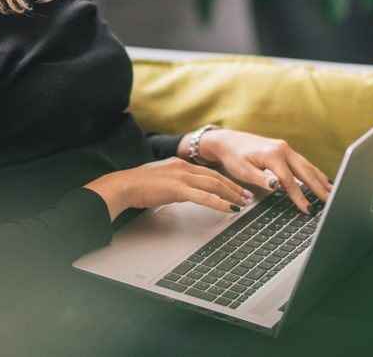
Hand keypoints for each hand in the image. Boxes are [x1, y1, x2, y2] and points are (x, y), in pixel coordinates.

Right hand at [85, 157, 252, 220]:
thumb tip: (183, 190)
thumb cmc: (138, 185)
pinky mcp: (178, 189)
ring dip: (232, 194)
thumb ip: (174, 181)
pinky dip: (220, 203)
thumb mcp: (161, 178)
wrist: (124, 185)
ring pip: (214, 184)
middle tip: (247, 196)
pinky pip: (205, 197)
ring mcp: (182, 177)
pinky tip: (230, 209)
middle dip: (234, 187)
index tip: (235, 188)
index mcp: (179, 164)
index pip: (208, 171)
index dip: (225, 180)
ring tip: (243, 203)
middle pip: (216, 177)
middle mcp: (183, 167)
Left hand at [182, 128, 331, 214]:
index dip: (299, 197)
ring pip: (307, 166)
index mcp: (273, 154)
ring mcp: (285, 148)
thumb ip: (261, 179)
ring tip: (332, 192)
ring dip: (320, 179)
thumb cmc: (233, 156)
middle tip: (331, 201)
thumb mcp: (243, 170)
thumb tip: (277, 186)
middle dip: (319, 188)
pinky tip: (321, 180)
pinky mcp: (285, 150)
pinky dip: (314, 172)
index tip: (308, 209)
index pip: (290, 181)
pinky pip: (303, 163)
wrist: (227, 141)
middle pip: (305, 171)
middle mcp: (283, 149)